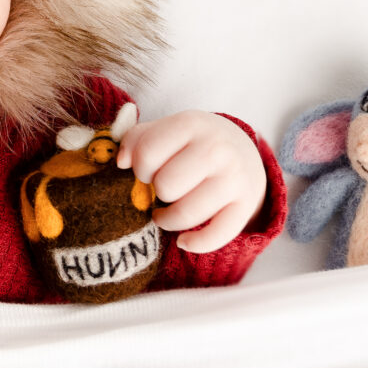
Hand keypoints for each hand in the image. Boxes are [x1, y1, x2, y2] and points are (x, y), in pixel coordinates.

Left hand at [114, 110, 267, 253]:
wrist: (243, 151)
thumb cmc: (193, 143)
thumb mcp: (168, 130)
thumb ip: (137, 139)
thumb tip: (122, 162)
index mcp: (192, 124)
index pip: (147, 153)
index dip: (140, 169)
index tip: (149, 171)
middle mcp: (217, 149)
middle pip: (166, 186)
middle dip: (156, 192)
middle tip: (163, 190)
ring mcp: (235, 178)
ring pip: (186, 214)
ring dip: (168, 220)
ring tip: (166, 214)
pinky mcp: (246, 205)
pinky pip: (216, 236)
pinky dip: (195, 244)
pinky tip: (183, 241)